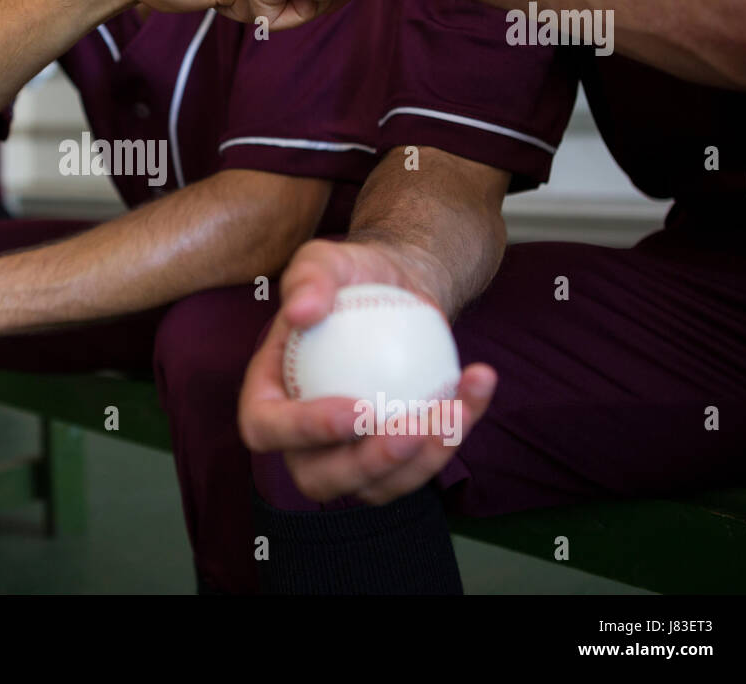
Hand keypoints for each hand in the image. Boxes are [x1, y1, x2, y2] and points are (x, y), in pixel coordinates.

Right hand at [238, 239, 497, 503]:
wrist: (398, 289)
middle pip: (319, 476)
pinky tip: (479, 387)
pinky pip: (421, 464)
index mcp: (268, 394)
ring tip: (457, 411)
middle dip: (368, 465)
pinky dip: (455, 432)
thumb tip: (301, 313)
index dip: (304, 431)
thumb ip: (307, 278)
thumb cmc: (351, 275)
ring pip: (377, 486)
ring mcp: (348, 454)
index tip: (356, 408)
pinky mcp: (393, 457)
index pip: (266, 427)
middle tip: (411, 430)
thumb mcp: (325, 259)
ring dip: (423, 460)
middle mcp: (302, 438)